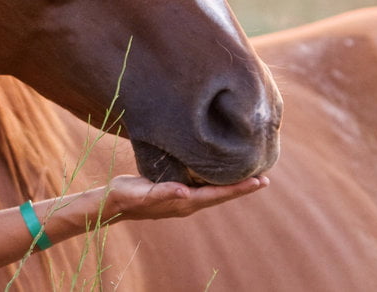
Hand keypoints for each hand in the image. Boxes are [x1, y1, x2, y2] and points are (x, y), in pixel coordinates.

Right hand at [104, 175, 268, 220]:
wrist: (112, 203)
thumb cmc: (126, 197)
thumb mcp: (142, 193)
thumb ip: (163, 192)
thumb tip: (184, 191)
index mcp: (184, 202)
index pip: (218, 195)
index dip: (239, 188)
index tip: (259, 182)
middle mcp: (188, 202)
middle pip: (221, 194)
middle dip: (242, 187)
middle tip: (264, 179)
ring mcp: (182, 199)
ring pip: (214, 191)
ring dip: (231, 185)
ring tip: (248, 176)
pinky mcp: (176, 192)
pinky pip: (203, 187)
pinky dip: (216, 181)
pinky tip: (219, 174)